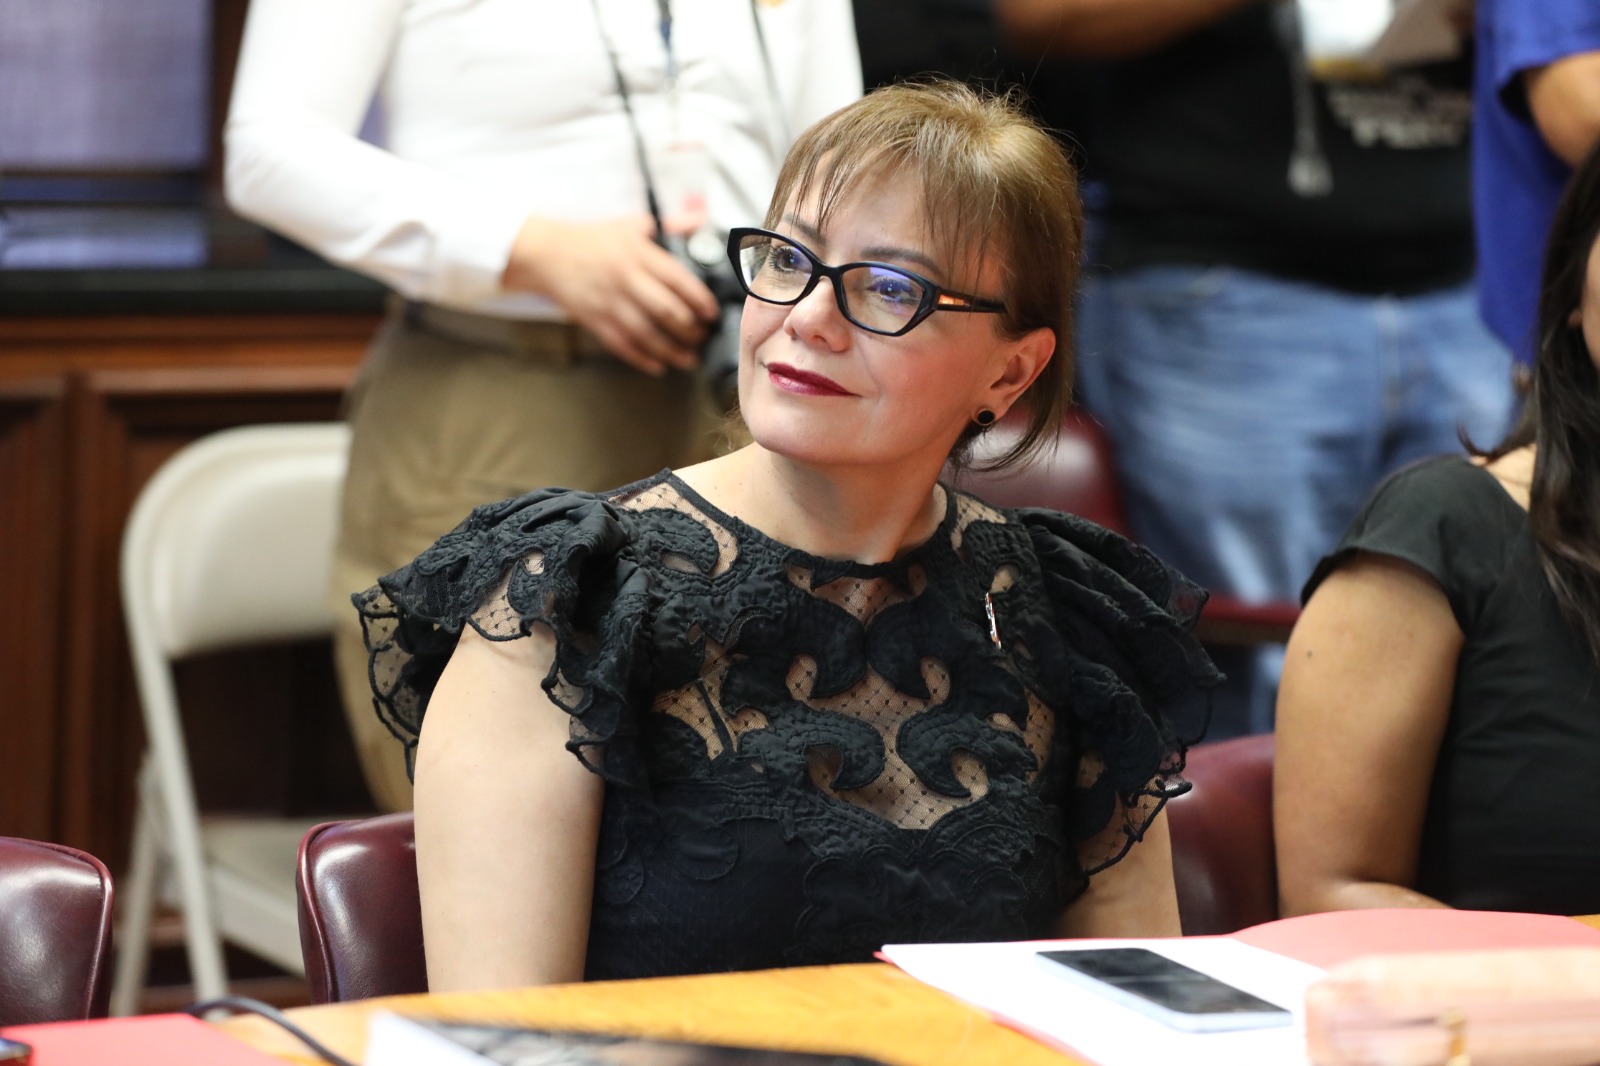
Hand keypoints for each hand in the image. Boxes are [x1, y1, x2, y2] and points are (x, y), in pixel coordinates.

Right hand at [501, 214, 720, 375]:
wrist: (546, 254)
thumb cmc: (592, 241)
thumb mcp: (631, 225)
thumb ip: (669, 225)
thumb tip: (699, 220)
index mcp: (638, 253)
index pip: (678, 280)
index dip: (700, 300)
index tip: (712, 313)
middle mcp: (626, 279)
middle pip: (667, 311)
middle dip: (690, 329)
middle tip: (703, 336)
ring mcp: (609, 302)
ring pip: (647, 334)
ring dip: (672, 350)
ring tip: (689, 358)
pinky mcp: (594, 320)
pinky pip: (622, 345)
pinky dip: (642, 359)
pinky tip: (658, 367)